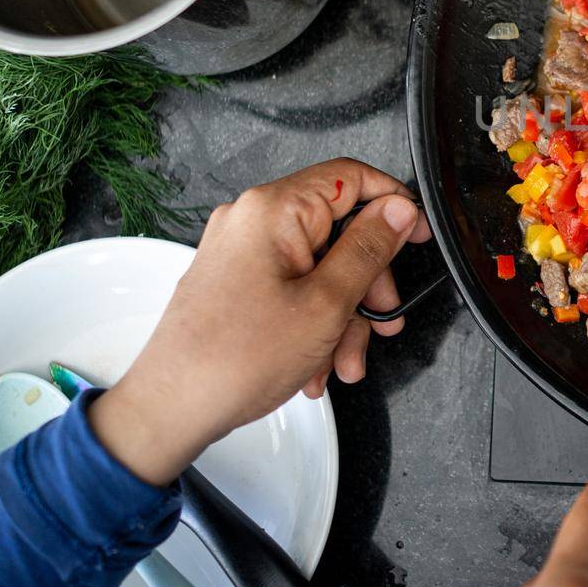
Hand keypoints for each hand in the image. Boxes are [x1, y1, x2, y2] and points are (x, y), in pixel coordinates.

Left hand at [89, 158, 431, 484]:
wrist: (170, 409)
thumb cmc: (234, 360)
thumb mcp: (326, 304)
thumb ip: (369, 250)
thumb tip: (398, 210)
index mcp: (273, 210)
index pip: (351, 177)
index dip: (393, 203)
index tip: (417, 235)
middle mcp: (252, 220)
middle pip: (339, 229)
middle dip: (366, 282)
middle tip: (381, 320)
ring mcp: (241, 250)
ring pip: (320, 266)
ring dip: (343, 315)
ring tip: (344, 361)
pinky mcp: (236, 279)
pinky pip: (293, 286)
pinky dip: (313, 321)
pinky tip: (316, 364)